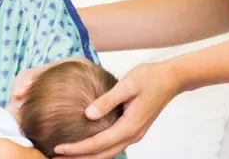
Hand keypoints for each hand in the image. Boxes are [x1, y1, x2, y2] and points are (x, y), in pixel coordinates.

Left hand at [53, 61, 181, 158]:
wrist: (171, 79)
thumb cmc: (149, 77)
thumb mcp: (127, 84)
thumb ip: (108, 100)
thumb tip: (87, 114)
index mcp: (129, 126)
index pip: (98, 143)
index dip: (76, 148)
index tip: (57, 149)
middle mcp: (132, 135)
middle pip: (102, 155)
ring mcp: (134, 135)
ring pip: (108, 153)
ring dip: (87, 157)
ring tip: (67, 156)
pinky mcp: (134, 130)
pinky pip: (113, 146)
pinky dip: (98, 150)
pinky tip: (86, 147)